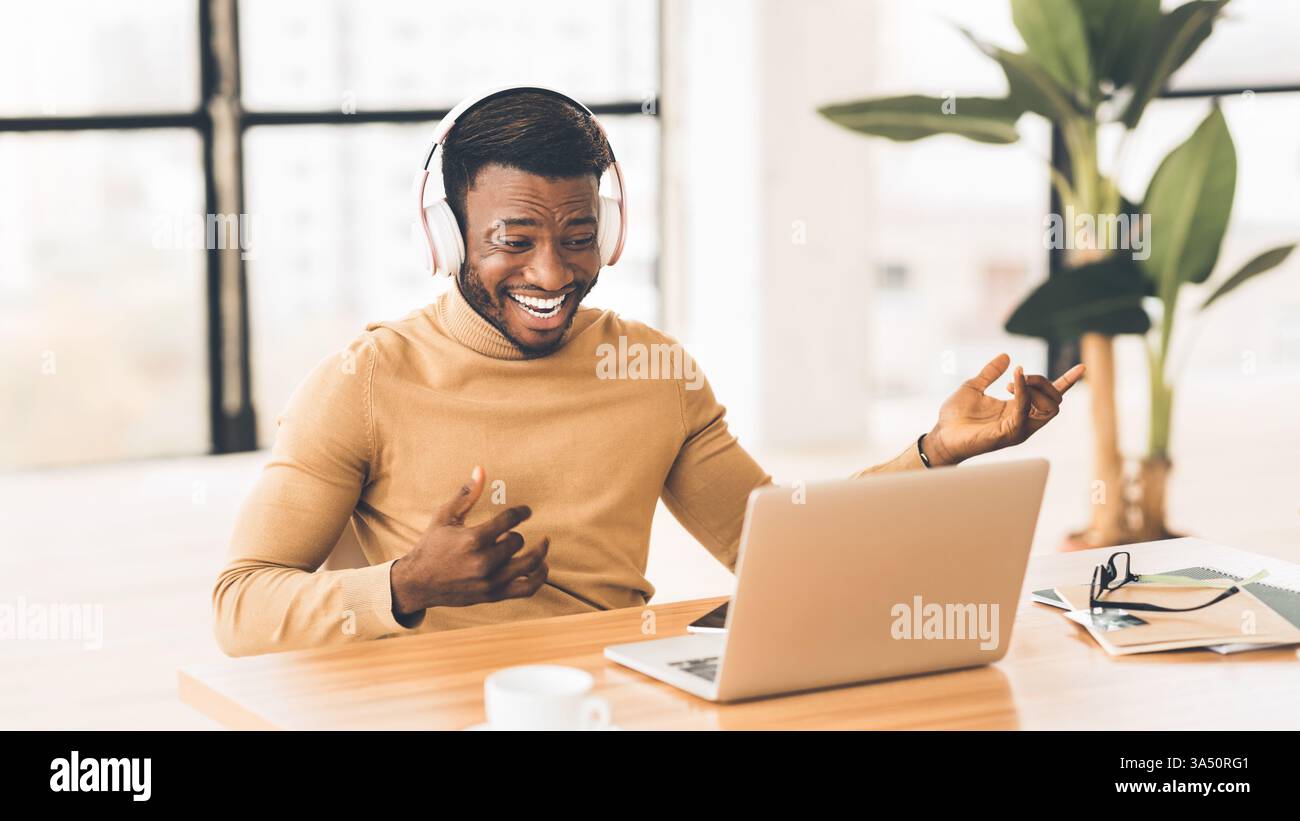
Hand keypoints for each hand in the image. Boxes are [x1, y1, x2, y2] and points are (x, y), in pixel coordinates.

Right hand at [390, 465, 548, 619]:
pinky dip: (540, 578)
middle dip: (515, 535)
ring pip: (528, 565)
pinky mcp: (493, 595)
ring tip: (543, 544)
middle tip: (510, 534)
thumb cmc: (432, 545)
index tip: (526, 511)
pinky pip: (526, 589)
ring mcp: (489, 581)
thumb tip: (480, 468)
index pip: (509, 520)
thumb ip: (466, 494)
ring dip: (539, 553)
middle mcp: (483, 561)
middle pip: (517, 542)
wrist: (418, 583)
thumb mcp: (445, 517)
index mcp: (472, 539)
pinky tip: (542, 566)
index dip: (522, 512)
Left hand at [924, 353, 1084, 465]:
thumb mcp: (974, 386)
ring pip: (1049, 408)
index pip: (1050, 397)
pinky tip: (1011, 380)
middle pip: (1055, 401)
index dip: (1067, 382)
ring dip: (1036, 387)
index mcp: (1018, 409)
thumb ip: (990, 373)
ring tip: (1014, 378)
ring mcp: (1019, 429)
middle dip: (1045, 381)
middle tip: (1021, 372)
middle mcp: (1023, 420)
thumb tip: (1007, 356)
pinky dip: (1022, 391)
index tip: (1082, 368)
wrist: (941, 435)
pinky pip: (1025, 410)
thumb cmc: (955, 416)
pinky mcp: (1009, 434)